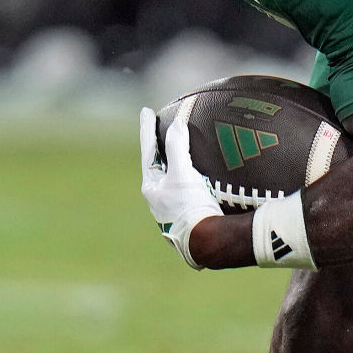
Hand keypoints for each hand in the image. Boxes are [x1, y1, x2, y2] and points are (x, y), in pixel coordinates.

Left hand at [139, 100, 224, 268]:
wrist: (207, 241)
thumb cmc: (190, 207)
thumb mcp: (181, 173)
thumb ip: (176, 147)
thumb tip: (176, 123)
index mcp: (152, 188)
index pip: (148, 150)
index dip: (147, 129)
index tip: (146, 111)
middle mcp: (159, 200)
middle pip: (158, 166)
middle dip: (160, 149)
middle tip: (161, 131)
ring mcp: (173, 210)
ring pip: (172, 180)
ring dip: (176, 165)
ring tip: (182, 153)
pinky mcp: (189, 217)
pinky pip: (187, 191)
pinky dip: (191, 179)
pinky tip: (201, 180)